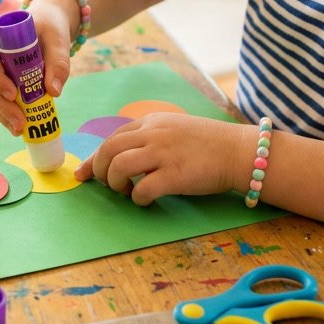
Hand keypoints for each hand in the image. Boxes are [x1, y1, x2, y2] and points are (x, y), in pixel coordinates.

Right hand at [0, 0, 73, 134]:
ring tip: (18, 130)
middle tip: (20, 123)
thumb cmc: (50, 27)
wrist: (45, 23)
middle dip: (0, 105)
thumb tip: (54, 92)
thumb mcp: (58, 39)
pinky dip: (1, 112)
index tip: (12, 94)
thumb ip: (59, 62)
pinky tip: (14, 126)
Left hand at [74, 113, 251, 203]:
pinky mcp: (175, 175)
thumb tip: (124, 155)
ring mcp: (164, 153)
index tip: (83, 174)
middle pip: (109, 150)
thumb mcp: (175, 129)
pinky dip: (137, 198)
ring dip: (115, 184)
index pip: (112, 138)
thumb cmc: (210, 144)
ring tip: (126, 192)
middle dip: (99, 171)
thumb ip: (151, 136)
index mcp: (152, 122)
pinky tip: (145, 200)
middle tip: (106, 186)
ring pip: (119, 167)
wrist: (240, 151)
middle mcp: (154, 134)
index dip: (93, 158)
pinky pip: (142, 189)